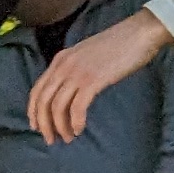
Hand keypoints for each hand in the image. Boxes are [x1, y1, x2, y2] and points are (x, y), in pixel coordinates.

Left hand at [28, 6, 173, 142]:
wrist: (139, 33)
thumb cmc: (118, 45)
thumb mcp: (86, 55)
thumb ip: (74, 70)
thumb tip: (70, 92)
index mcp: (60, 59)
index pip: (37, 89)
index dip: (34, 111)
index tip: (37, 127)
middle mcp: (63, 66)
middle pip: (43, 101)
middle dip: (44, 124)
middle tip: (51, 140)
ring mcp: (77, 73)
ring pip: (57, 106)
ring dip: (60, 126)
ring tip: (68, 138)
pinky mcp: (93, 80)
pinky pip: (77, 107)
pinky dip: (76, 122)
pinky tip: (80, 129)